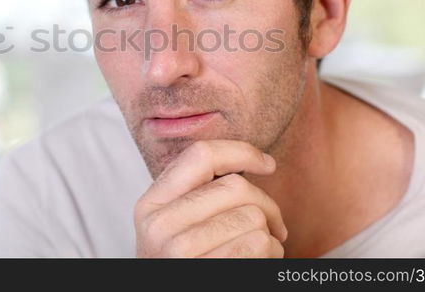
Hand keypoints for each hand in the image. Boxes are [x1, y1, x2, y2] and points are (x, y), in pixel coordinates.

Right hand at [134, 139, 287, 256]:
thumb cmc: (183, 265)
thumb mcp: (175, 224)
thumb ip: (197, 193)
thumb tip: (254, 162)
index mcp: (151, 203)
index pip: (201, 155)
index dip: (242, 152)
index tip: (267, 164)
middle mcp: (159, 225)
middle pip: (236, 187)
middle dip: (267, 203)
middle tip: (273, 224)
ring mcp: (179, 252)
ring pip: (253, 217)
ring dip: (271, 234)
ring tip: (260, 248)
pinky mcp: (206, 272)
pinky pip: (260, 245)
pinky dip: (273, 252)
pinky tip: (259, 262)